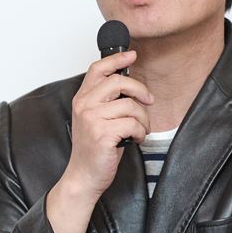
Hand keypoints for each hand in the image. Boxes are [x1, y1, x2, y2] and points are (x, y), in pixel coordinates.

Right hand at [64, 49, 153, 202]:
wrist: (84, 176)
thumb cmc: (94, 149)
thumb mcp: (96, 119)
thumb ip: (106, 100)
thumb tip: (129, 84)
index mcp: (82, 99)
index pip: (98, 69)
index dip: (116, 59)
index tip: (132, 55)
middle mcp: (84, 105)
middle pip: (118, 82)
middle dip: (140, 90)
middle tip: (149, 101)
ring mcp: (92, 119)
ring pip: (130, 105)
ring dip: (143, 119)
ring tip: (140, 130)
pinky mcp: (103, 133)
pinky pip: (133, 123)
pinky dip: (141, 132)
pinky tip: (136, 139)